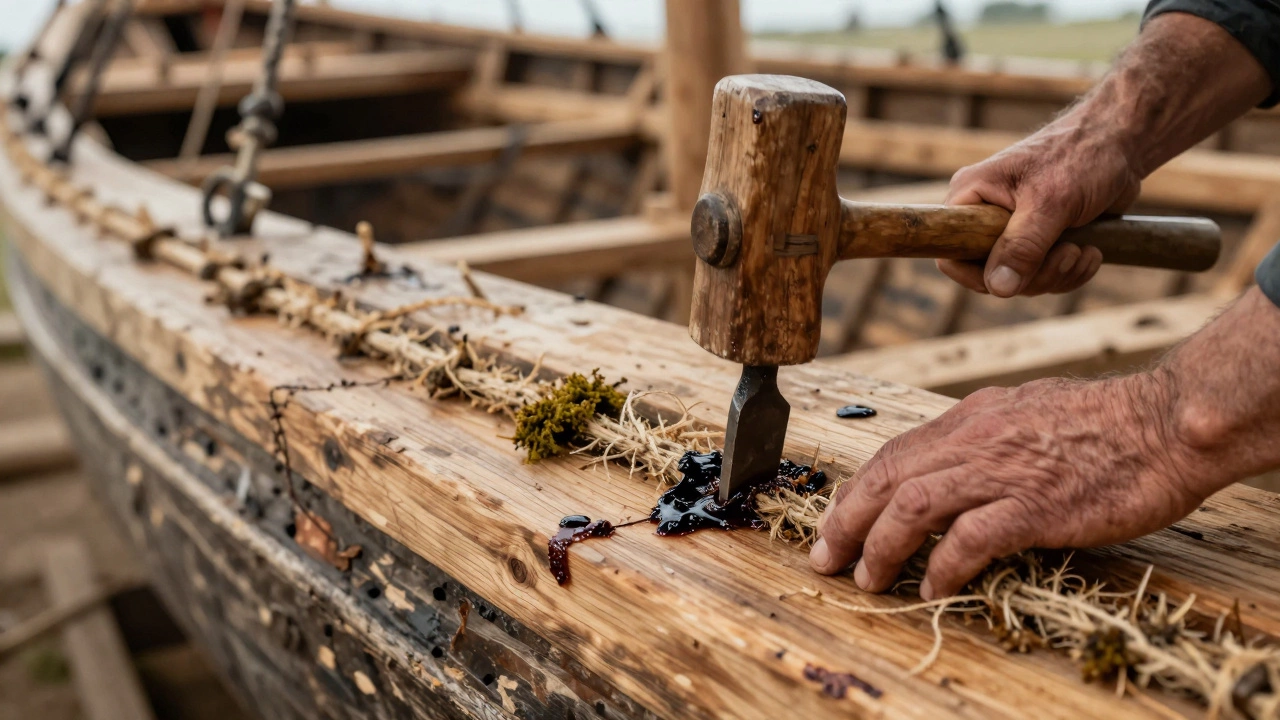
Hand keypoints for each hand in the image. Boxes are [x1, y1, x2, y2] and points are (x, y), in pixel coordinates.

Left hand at [807, 372, 1222, 599]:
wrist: (1168, 422)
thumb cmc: (1108, 422)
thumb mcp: (1028, 410)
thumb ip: (986, 434)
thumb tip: (953, 460)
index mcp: (972, 417)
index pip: (895, 454)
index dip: (857, 491)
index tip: (837, 521)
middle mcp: (975, 437)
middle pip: (887, 478)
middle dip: (846, 521)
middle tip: (825, 557)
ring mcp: (1003, 470)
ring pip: (913, 505)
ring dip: (880, 546)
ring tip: (867, 579)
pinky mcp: (1035, 505)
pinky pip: (971, 538)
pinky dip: (944, 566)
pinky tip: (933, 588)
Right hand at [941, 121, 1141, 296]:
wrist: (1123, 143)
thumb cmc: (1082, 156)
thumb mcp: (1050, 202)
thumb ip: (1022, 246)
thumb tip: (998, 288)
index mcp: (972, 196)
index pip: (949, 252)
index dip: (975, 275)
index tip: (1014, 278)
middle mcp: (986, 215)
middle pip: (990, 274)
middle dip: (1034, 275)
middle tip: (1067, 254)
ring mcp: (1014, 229)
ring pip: (1021, 279)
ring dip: (1058, 274)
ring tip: (1083, 250)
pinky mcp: (1041, 239)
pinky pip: (1044, 275)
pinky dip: (1070, 272)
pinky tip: (1090, 251)